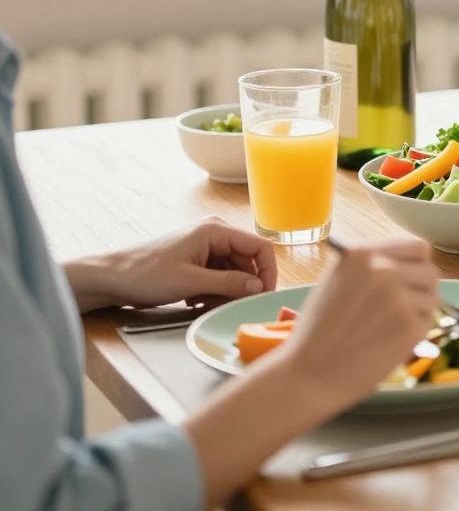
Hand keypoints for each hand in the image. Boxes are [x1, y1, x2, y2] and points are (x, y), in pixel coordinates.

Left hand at [67, 217, 276, 311]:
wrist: (109, 278)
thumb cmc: (144, 274)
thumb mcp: (190, 282)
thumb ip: (228, 283)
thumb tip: (258, 287)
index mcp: (216, 230)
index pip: (259, 248)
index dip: (268, 272)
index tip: (264, 296)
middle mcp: (214, 234)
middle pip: (247, 263)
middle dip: (240, 287)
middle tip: (228, 307)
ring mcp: (205, 246)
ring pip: (232, 272)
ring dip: (224, 292)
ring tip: (203, 305)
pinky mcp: (196, 259)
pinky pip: (218, 276)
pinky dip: (212, 291)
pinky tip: (194, 302)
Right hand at [272, 238, 439, 407]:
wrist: (307, 375)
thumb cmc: (316, 332)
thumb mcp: (335, 281)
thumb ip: (369, 267)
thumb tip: (406, 263)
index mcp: (363, 254)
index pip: (417, 248)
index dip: (415, 265)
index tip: (410, 277)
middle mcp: (384, 270)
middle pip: (430, 272)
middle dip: (420, 289)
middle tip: (404, 307)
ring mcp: (400, 298)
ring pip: (432, 297)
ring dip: (419, 311)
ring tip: (391, 326)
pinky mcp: (410, 327)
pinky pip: (427, 321)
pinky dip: (415, 332)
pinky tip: (390, 341)